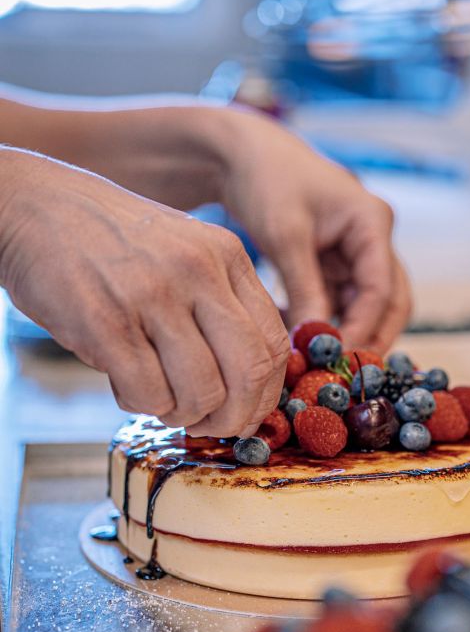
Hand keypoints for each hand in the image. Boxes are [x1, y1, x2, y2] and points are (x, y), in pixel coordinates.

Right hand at [0, 150, 288, 436]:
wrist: (32, 206)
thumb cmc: (112, 244)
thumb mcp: (186, 253)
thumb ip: (222, 305)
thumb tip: (251, 386)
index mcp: (227, 255)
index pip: (275, 343)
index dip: (266, 393)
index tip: (245, 412)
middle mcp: (198, 270)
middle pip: (249, 371)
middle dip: (235, 416)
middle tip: (211, 425)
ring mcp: (152, 294)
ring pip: (201, 391)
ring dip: (183, 414)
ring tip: (159, 399)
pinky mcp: (106, 321)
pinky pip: (148, 393)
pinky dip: (141, 405)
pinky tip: (125, 384)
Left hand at [213, 110, 411, 351]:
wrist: (242, 154)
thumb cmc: (267, 181)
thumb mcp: (285, 236)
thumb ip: (305, 289)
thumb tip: (316, 344)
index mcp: (372, 222)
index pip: (381, 289)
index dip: (363, 328)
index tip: (337, 359)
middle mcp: (374, 239)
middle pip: (390, 302)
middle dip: (370, 338)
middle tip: (342, 374)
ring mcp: (357, 252)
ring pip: (367, 307)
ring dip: (347, 333)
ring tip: (319, 362)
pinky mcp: (335, 263)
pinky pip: (340, 302)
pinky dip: (326, 322)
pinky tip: (300, 339)